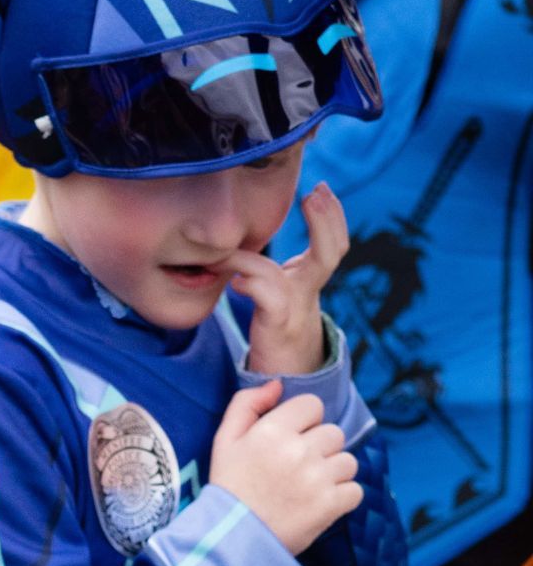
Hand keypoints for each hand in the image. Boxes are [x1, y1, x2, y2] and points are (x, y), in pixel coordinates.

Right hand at [209, 381, 360, 555]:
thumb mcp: (224, 441)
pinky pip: (354, 490)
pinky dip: (341, 498)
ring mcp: (317, 479)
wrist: (230, 541)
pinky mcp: (330, 505)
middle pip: (334, 433)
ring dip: (333, 473)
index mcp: (272, 430)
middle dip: (320, 449)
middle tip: (297, 471)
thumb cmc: (228, 489)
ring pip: (348, 461)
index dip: (304, 422)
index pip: (313, 405)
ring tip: (308, 489)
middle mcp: (298, 450)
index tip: (289, 443)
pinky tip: (318, 505)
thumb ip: (246, 404)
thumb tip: (277, 384)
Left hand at [228, 183, 348, 377]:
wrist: (283, 376)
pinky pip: (269, 300)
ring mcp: (295, 309)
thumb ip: (271, 267)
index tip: (320, 189)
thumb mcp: (280, 290)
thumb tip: (242, 242)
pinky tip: (236, 282)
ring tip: (232, 251)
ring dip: (257, 258)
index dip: (331, 215)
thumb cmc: (277, 327)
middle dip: (328, 221)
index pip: (333, 242)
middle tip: (316, 193)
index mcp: (310, 277)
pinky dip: (252, 285)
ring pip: (288, 276)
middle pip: (331, 253)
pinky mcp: (277, 327)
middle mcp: (307, 290)